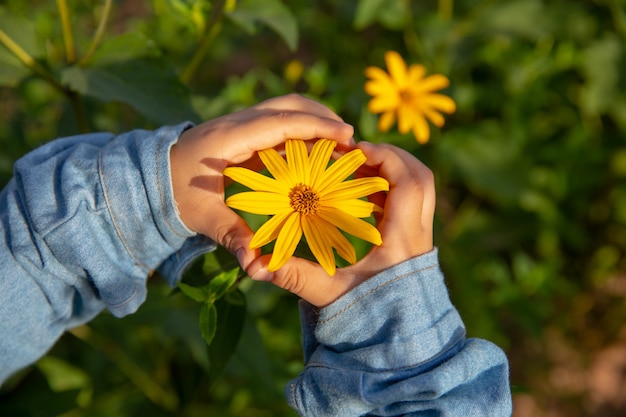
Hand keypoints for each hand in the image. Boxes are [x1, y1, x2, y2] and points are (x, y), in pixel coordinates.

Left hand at [170, 94, 354, 268]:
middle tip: (350, 141)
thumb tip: (257, 267)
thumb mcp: (203, 217)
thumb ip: (233, 238)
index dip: (316, 126)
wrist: (152, 177)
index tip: (347, 135)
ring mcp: (241, 124)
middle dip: (322, 117)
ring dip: (314, 120)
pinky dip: (302, 132)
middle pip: (288, 105)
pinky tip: (316, 153)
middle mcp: (237, 123)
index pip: (280, 122)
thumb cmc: (176, 195)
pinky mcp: (244, 132)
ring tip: (340, 145)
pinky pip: (279, 123)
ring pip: (285, 109)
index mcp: (230, 138)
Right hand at [245, 142, 434, 306]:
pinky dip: (390, 189)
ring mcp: (421, 238)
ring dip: (391, 171)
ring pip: (419, 188)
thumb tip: (255, 264)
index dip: (385, 157)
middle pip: (421, 177)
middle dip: (392, 156)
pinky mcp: (416, 243)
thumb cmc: (366, 318)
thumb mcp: (328, 294)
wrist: (399, 343)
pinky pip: (410, 202)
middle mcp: (419, 234)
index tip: (355, 150)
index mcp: (403, 239)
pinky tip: (361, 193)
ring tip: (356, 167)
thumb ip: (294, 276)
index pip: (408, 182)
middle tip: (358, 152)